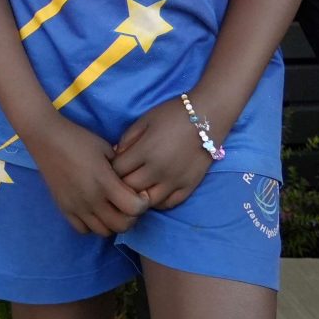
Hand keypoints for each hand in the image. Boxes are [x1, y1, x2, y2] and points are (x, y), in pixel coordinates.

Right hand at [22, 119, 147, 237]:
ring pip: (103, 231)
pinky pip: (83, 229)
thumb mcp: (107, 149)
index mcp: (105, 182)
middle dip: (131, 216)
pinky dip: (92, 224)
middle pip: (122, 226)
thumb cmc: (79, 139)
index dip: (143, 203)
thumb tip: (133, 184)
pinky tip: (93, 210)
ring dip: (112, 222)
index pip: (134, 208)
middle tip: (128, 203)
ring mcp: (76, 207)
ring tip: (111, 208)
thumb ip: (122, 169)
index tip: (140, 193)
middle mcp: (91, 199)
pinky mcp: (64, 209)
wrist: (47, 138)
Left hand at [109, 97, 216, 212]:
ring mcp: (174, 181)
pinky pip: (168, 204)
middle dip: (121, 184)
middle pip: (129, 188)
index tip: (112, 166)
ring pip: (147, 201)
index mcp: (145, 151)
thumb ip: (127, 140)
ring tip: (138, 187)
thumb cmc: (172, 115)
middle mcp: (158, 170)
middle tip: (122, 178)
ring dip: (139, 196)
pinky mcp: (188, 187)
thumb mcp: (144, 120)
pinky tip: (154, 191)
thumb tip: (115, 157)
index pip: (117, 171)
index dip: (111, 169)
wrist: (206, 117)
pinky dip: (158, 201)